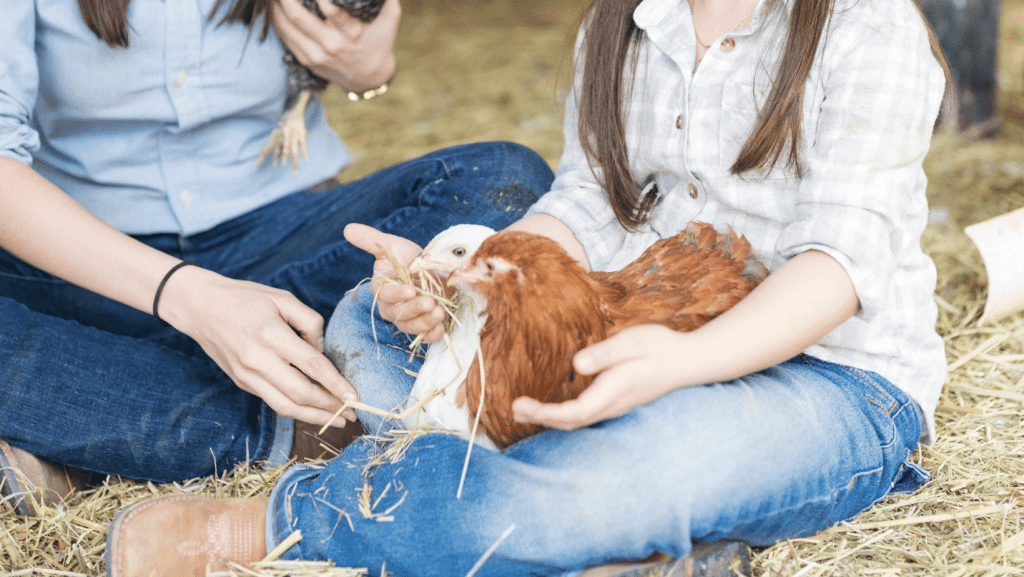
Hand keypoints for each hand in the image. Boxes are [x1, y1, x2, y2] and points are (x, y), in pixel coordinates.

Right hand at [158, 265, 357, 426]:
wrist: (200, 307)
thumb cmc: (245, 299)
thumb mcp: (282, 299)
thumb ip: (309, 322)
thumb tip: (323, 350)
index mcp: (271, 335)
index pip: (312, 366)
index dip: (336, 384)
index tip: (355, 397)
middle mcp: (258, 359)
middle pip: (301, 393)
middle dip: (330, 407)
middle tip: (353, 414)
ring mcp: (248, 374)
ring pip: (285, 406)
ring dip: (314, 417)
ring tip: (337, 420)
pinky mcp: (242, 382)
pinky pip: (273, 401)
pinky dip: (295, 409)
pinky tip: (313, 410)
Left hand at [272, 0, 399, 92]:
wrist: (369, 77)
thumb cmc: (379, 40)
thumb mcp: (389, 17)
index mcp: (352, 33)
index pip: (331, 9)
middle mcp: (331, 45)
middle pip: (298, 16)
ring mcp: (316, 55)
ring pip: (286, 26)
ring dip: (276, 5)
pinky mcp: (306, 60)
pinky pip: (285, 37)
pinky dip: (277, 19)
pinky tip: (276, 6)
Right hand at [344, 223, 447, 342]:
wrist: (436, 269)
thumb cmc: (410, 257)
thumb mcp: (392, 245)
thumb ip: (370, 240)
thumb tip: (347, 228)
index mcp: (382, 289)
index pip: (384, 295)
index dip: (396, 294)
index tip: (410, 290)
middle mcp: (393, 307)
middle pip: (398, 314)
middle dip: (414, 309)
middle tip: (429, 302)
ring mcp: (410, 318)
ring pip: (411, 327)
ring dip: (425, 322)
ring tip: (439, 313)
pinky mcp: (425, 326)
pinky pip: (426, 336)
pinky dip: (433, 335)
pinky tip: (441, 328)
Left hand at [512, 324, 689, 429]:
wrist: (688, 360)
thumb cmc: (660, 347)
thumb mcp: (632, 342)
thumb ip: (604, 354)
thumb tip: (576, 364)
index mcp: (614, 390)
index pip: (574, 412)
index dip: (545, 412)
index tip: (521, 403)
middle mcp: (613, 404)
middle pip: (572, 422)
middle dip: (541, 418)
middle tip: (514, 407)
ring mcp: (616, 406)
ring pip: (578, 421)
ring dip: (550, 418)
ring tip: (524, 410)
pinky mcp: (617, 402)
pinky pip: (586, 415)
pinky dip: (563, 415)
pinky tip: (552, 407)